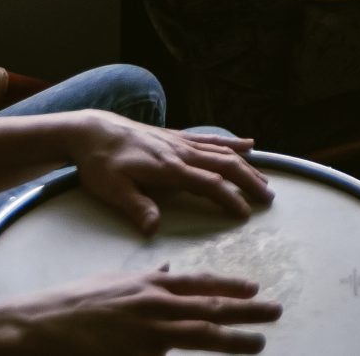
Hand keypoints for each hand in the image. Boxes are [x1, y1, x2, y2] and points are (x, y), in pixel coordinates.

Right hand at [0, 270, 278, 354]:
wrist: (37, 325)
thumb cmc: (72, 304)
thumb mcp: (113, 281)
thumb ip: (146, 278)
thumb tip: (168, 268)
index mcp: (149, 284)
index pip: (200, 283)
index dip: (230, 285)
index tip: (255, 288)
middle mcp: (153, 303)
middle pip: (210, 307)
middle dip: (247, 309)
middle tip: (275, 311)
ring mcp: (146, 331)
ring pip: (200, 334)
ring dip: (234, 338)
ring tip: (259, 343)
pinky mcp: (137, 353)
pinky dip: (195, 355)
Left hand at [67, 115, 271, 235]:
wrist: (92, 130)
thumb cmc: (100, 163)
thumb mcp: (112, 189)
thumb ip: (136, 207)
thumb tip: (154, 229)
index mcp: (169, 168)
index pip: (209, 184)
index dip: (229, 199)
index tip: (245, 214)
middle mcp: (181, 152)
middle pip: (225, 165)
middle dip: (248, 181)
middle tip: (268, 197)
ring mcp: (181, 142)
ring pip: (223, 152)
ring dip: (246, 165)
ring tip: (264, 179)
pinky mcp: (176, 136)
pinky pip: (210, 139)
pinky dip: (231, 142)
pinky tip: (248, 144)